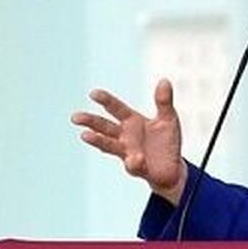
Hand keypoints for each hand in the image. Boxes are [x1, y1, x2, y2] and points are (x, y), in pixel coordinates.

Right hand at [71, 81, 186, 203]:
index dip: (106, 100)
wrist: (172, 168)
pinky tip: (135, 159)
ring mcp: (128, 152)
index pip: (116, 108)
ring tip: (85, 136)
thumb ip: (164, 102)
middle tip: (75, 117)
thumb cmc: (166, 140)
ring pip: (109, 145)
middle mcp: (125, 136)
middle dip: (90, 121)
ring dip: (97, 141)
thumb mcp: (169, 118)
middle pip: (104, 127)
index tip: (93, 93)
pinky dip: (134, 162)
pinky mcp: (136, 168)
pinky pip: (133, 164)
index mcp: (132, 121)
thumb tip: (164, 80)